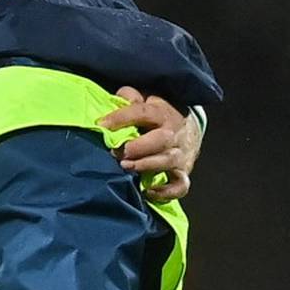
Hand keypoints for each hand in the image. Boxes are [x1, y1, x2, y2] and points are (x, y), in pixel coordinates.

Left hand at [97, 86, 201, 202]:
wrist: (189, 126)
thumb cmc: (158, 113)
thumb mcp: (146, 98)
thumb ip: (131, 96)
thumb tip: (119, 98)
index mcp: (162, 112)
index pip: (142, 112)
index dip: (121, 117)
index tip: (101, 125)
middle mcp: (174, 133)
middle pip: (161, 139)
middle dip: (138, 147)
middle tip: (118, 152)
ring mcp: (180, 154)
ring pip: (168, 161)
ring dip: (146, 165)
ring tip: (126, 167)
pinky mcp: (183, 171)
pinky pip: (180, 186)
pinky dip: (166, 192)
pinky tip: (148, 191)